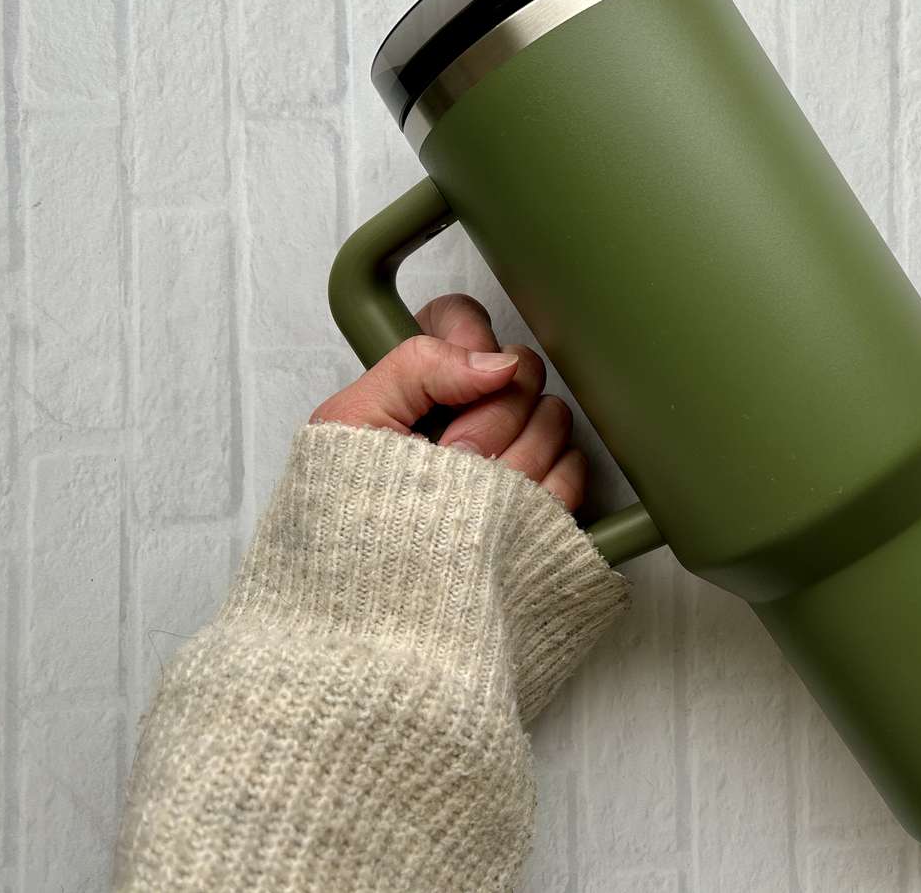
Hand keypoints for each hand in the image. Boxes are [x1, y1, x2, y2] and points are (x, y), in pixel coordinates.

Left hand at [311, 293, 586, 510]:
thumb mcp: (353, 425)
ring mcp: (516, 452)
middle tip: (451, 460)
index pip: (464, 320)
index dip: (467, 341)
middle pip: (523, 370)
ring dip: (512, 464)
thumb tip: (500, 362)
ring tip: (467, 502)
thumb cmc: (346, 514)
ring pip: (555, 419)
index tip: (455, 386)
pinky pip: (574, 470)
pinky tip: (503, 519)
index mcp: (425, 380)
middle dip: (488, 420)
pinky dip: (543, 494)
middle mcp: (476, 408)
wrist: (370, 601)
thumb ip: (415, 368)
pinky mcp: (545, 496)